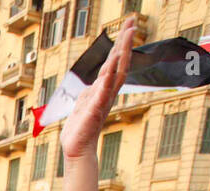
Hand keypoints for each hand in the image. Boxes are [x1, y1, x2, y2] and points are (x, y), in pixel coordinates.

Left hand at [60, 16, 134, 159]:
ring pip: (115, 72)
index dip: (121, 45)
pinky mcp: (95, 109)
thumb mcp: (84, 103)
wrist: (76, 148)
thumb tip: (96, 82)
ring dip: (120, 53)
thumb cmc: (80, 128)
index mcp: (103, 90)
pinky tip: (112, 63)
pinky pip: (103, 91)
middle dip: (125, 42)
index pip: (115, 63)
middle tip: (133, 22)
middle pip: (119, 62)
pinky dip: (108, 77)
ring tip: (127, 35)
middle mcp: (107, 92)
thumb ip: (91, 91)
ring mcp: (102, 100)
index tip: (129, 26)